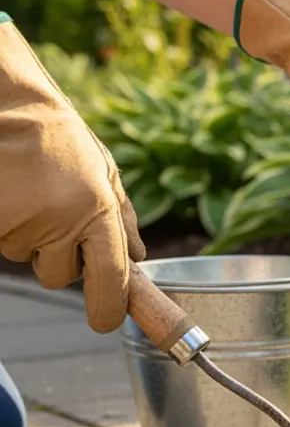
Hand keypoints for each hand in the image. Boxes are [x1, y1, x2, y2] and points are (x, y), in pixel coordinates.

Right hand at [0, 19, 145, 332]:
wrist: (6, 106)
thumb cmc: (57, 137)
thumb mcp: (104, 171)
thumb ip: (122, 217)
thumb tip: (140, 257)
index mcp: (98, 212)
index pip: (112, 279)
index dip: (109, 308)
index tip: (105, 321)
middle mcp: (62, 223)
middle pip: (61, 276)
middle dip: (59, 257)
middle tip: (55, 215)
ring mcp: (21, 224)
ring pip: (28, 258)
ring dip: (30, 237)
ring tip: (30, 194)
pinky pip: (2, 242)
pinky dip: (6, 226)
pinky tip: (11, 194)